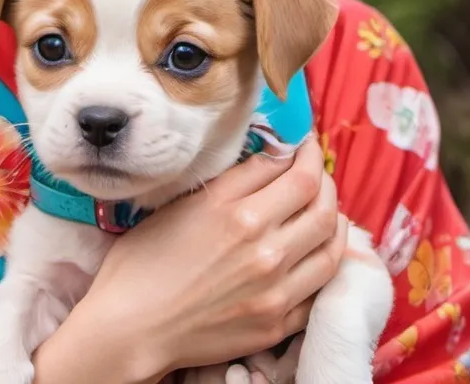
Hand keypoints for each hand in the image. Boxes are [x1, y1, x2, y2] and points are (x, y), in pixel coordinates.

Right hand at [78, 139, 346, 379]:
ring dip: (335, 222)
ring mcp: (276, 293)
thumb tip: (276, 155)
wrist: (134, 325)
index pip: (301, 177)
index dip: (310, 154)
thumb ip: (239, 178)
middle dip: (327, 183)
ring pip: (332, 250)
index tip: (306, 144)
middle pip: (324, 210)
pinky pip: (321, 289)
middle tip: (315, 172)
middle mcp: (266, 253)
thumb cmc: (148, 258)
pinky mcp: (277, 324)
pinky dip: (327, 263)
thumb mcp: (188, 204)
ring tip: (324, 208)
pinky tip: (317, 250)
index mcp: (241, 217)